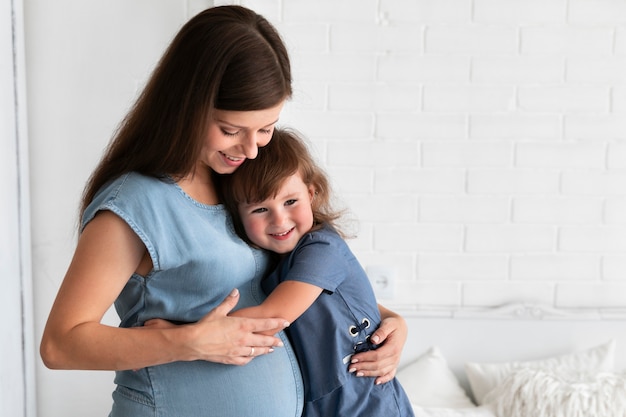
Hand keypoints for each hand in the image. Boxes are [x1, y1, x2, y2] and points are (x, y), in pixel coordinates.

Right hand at [146, 289, 288, 365]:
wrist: (194, 343)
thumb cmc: (206, 325)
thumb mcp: (219, 310)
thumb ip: (229, 301)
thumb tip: (236, 291)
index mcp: (243, 325)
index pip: (265, 323)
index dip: (277, 323)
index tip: (286, 322)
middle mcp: (244, 338)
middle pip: (264, 340)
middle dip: (274, 340)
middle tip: (282, 342)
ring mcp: (238, 350)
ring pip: (256, 351)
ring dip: (265, 350)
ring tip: (271, 350)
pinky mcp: (230, 358)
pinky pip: (244, 359)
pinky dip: (250, 358)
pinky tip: (252, 357)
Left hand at [348, 308, 406, 384]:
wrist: (400, 327)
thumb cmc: (393, 325)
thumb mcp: (388, 324)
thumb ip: (381, 332)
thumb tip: (374, 340)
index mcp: (394, 347)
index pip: (377, 356)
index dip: (364, 358)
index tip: (353, 358)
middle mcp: (395, 357)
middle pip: (378, 366)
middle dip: (363, 367)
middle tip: (351, 367)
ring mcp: (395, 362)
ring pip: (382, 372)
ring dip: (369, 374)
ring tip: (357, 373)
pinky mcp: (394, 364)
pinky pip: (390, 375)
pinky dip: (383, 379)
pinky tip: (375, 382)